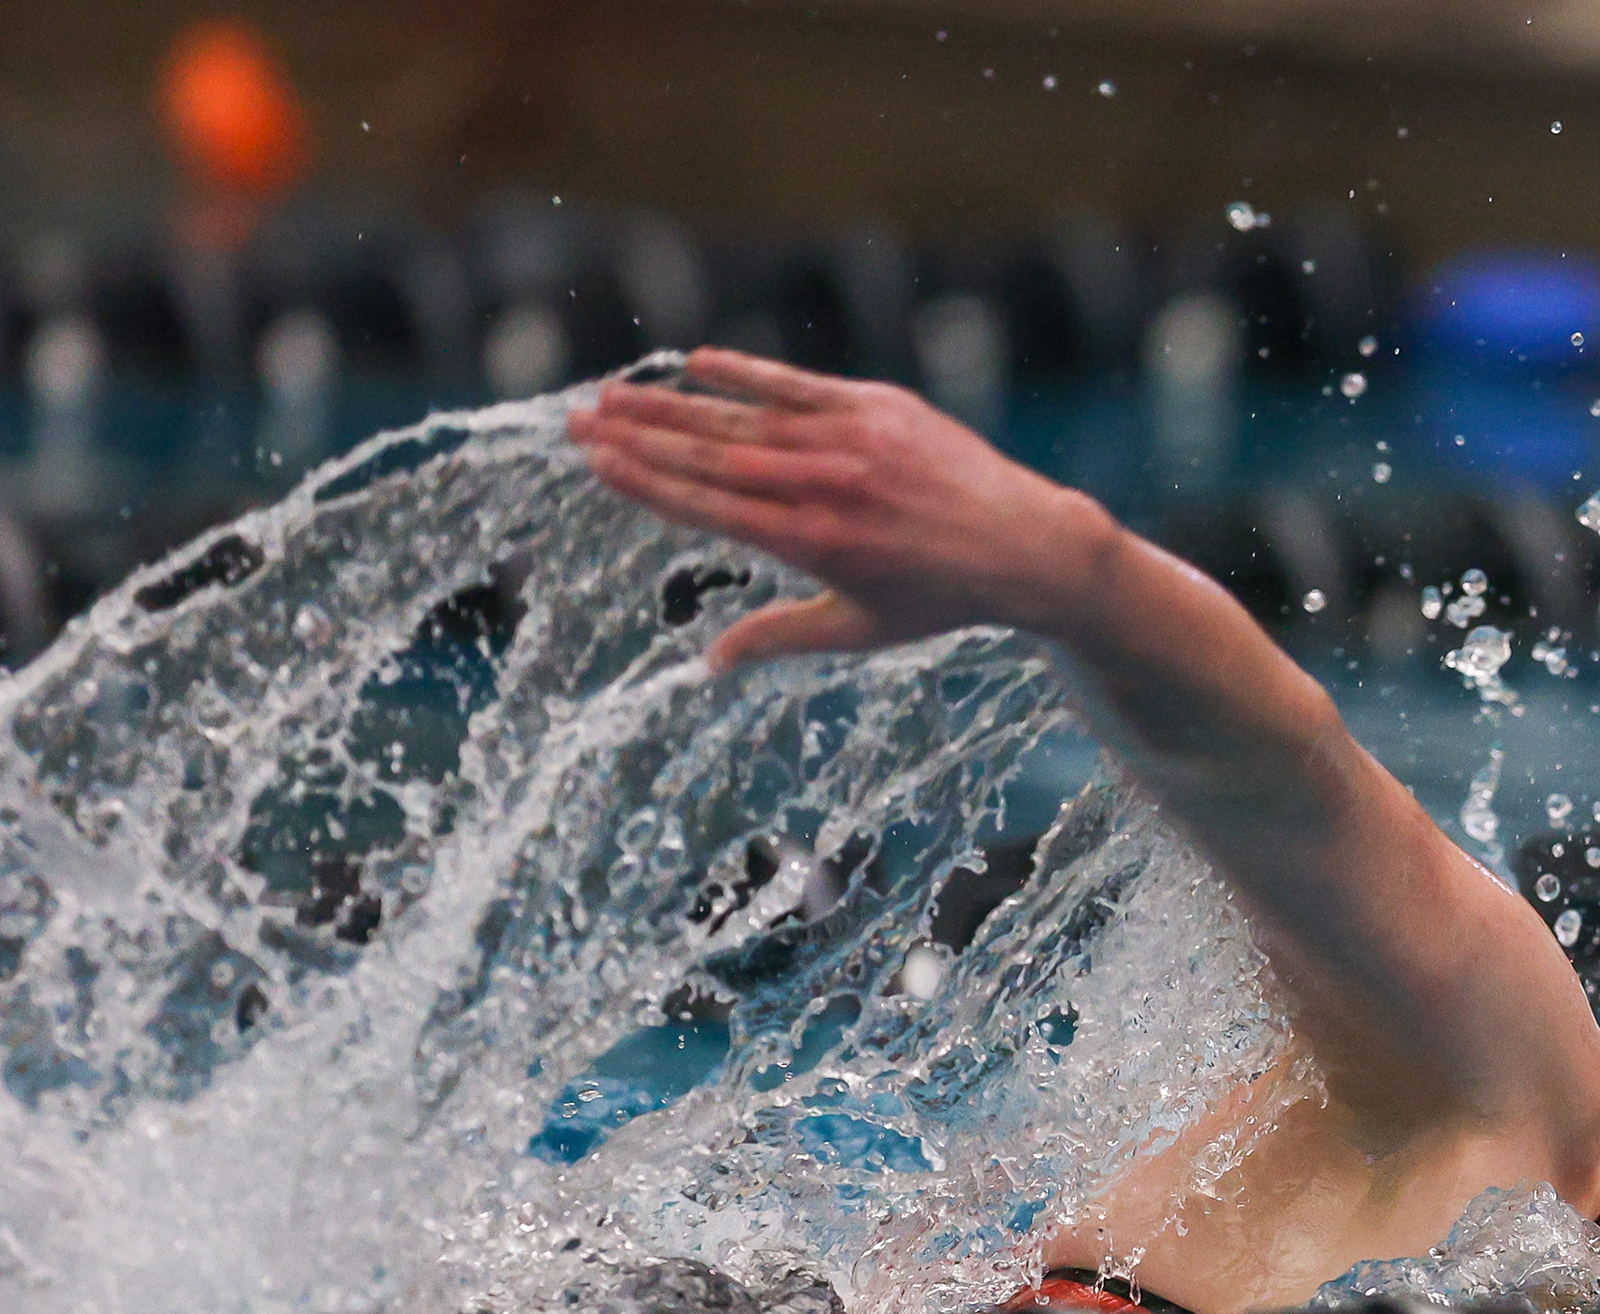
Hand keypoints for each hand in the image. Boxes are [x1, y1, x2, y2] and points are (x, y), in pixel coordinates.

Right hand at [567, 348, 1118, 670]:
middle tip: (576, 419)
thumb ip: (781, 637)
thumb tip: (709, 665)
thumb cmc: (938, 597)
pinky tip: (695, 363)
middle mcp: (822, 486)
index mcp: (810, 543)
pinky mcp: (877, 406)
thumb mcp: (861, 629)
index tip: (592, 462)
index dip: (643, 481)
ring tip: (613, 394)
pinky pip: (798, 383)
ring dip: (672, 403)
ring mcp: (849, 440)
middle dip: (636, 436)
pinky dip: (746, 371)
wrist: (1023, 547)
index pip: (706, 505)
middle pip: (708, 453)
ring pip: (742, 415)